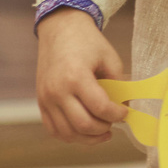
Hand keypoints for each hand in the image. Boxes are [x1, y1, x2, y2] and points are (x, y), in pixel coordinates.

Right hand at [35, 7, 126, 143]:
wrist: (60, 29)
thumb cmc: (87, 42)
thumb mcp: (110, 58)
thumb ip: (119, 85)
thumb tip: (126, 108)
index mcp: (76, 77)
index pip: (100, 108)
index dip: (118, 115)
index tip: (125, 112)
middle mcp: (57, 91)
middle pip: (83, 125)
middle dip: (104, 128)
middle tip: (114, 122)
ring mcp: (46, 99)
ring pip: (67, 133)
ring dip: (88, 138)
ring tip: (103, 131)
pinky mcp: (40, 103)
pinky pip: (54, 129)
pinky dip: (70, 135)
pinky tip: (85, 131)